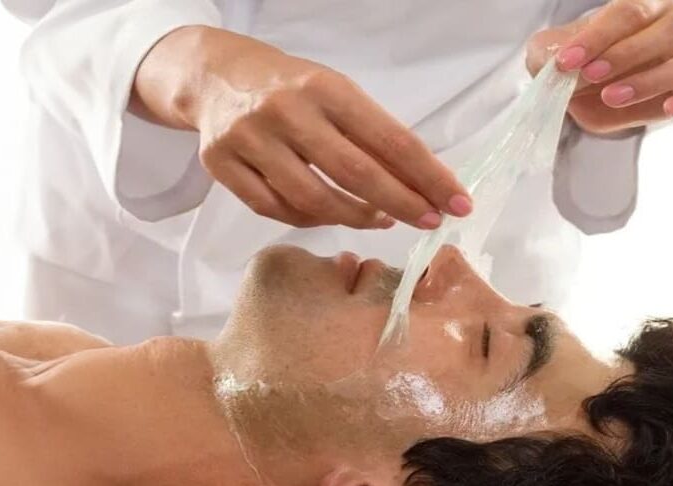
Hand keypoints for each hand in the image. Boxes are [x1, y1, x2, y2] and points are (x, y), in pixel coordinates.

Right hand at [133, 27, 471, 229]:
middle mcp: (286, 112)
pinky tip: (329, 215)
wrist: (216, 77)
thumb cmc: (288, 89)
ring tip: (379, 218)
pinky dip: (308, 219)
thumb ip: (370, 134)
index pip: (389, 139)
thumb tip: (422, 184)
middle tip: (429, 222)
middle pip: (355, 174)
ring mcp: (250, 140)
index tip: (456, 202)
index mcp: (324, 88)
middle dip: (401, 204)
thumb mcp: (334, 93)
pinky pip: (275, 210)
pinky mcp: (222, 166)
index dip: (427, 176)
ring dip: (354, 218)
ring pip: (312, 201)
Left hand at [527, 0, 672, 134]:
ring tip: (614, 97)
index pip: (628, 12)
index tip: (566, 62)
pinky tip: (672, 109)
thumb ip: (550, 52)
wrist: (598, 94)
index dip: (597, 36)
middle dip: (628, 54)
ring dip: (656, 79)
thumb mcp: (556, 56)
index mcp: (644, 8)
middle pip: (671, 29)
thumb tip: (557, 63)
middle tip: (590, 76)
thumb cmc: (584, 66)